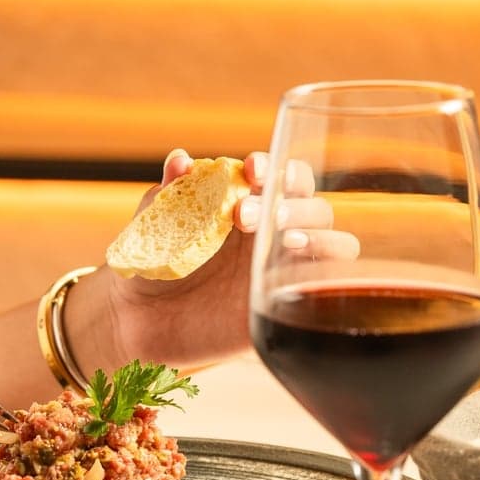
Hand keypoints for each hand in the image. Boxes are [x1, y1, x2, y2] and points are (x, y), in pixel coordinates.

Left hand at [103, 149, 356, 370]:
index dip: (276, 168)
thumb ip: (170, 190)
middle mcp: (276, 235)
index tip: (251, 170)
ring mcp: (284, 271)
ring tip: (285, 240)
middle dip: (291, 203)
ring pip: (337, 243)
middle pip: (315, 206)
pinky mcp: (286, 306)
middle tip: (243, 216)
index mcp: (251, 205)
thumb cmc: (153, 262)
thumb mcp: (155, 221)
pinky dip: (328, 276)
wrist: (142, 320)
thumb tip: (180, 160)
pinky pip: (328, 290)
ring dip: (319, 235)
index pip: (283, 176)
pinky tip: (295, 275)